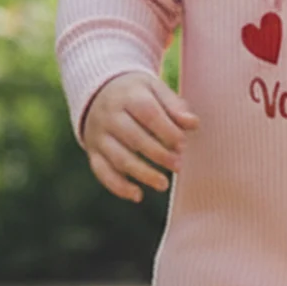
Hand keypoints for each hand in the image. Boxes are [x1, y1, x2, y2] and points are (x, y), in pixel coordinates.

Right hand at [83, 71, 198, 202]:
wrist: (97, 92)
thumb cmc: (136, 93)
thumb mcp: (154, 89)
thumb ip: (174, 106)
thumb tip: (193, 124)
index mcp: (128, 96)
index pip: (148, 113)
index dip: (166, 131)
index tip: (182, 145)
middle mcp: (109, 115)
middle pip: (133, 137)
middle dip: (158, 154)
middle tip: (179, 166)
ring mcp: (99, 135)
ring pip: (118, 158)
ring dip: (142, 174)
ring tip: (164, 185)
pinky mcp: (93, 151)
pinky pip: (102, 171)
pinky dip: (118, 186)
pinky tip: (138, 195)